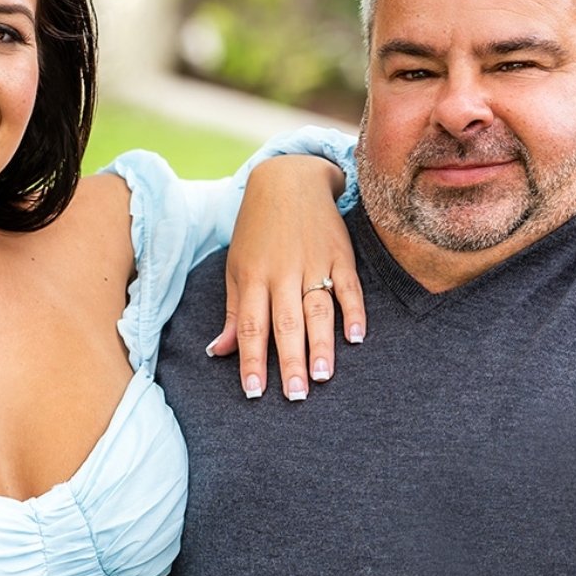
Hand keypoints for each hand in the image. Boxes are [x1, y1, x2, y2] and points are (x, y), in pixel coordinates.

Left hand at [208, 155, 365, 399]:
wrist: (288, 179)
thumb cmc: (257, 230)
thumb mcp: (237, 267)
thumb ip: (235, 312)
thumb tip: (219, 352)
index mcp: (253, 277)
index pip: (251, 327)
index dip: (252, 360)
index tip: (254, 392)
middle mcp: (283, 272)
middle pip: (286, 323)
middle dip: (290, 361)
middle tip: (295, 396)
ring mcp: (314, 262)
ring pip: (317, 309)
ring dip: (321, 343)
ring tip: (322, 376)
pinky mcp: (340, 254)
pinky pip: (349, 286)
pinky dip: (354, 311)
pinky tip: (357, 337)